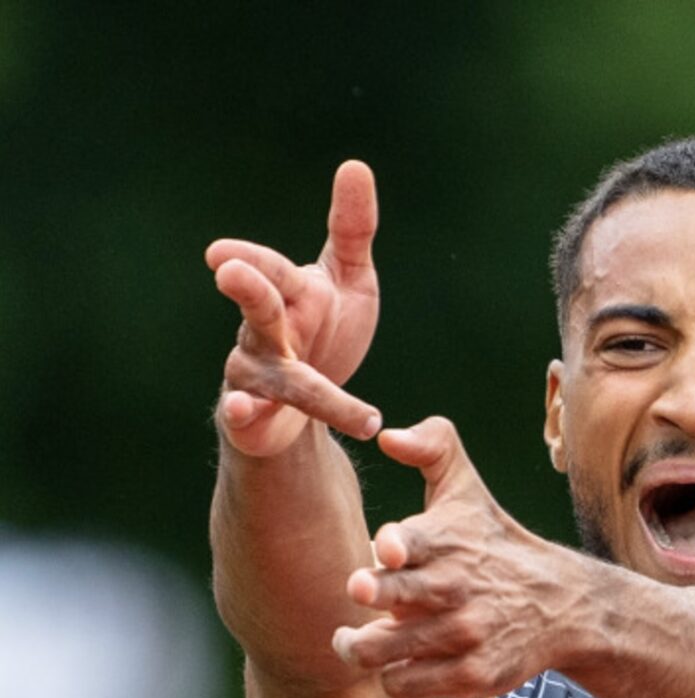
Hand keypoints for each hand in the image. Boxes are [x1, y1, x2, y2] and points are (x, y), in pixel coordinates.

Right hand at [207, 160, 384, 453]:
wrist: (310, 404)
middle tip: (226, 266)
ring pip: (270, 374)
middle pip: (257, 309)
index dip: (255, 261)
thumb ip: (352, 229)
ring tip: (290, 383)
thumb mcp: (349, 280)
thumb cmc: (325, 331)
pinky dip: (242, 414)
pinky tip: (241, 412)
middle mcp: (264, 331)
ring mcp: (255, 374)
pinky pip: (245, 417)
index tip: (222, 253)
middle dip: (247, 289)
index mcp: (290, 295)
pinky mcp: (255, 418)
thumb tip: (356, 165)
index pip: (274, 272)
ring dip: (280, 380)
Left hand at [332, 418, 600, 697]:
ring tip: (353, 643)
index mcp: (449, 541)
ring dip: (357, 648)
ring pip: (382, 650)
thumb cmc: (494, 542)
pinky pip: (404, 683)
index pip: (412, 541)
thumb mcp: (468, 490)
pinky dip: (393, 675)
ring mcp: (465, 635)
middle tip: (360, 596)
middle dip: (365, 597)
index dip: (393, 547)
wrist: (562, 605)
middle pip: (387, 598)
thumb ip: (431, 447)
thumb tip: (386, 435)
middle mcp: (457, 589)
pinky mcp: (473, 675)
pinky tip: (398, 661)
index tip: (387, 551)